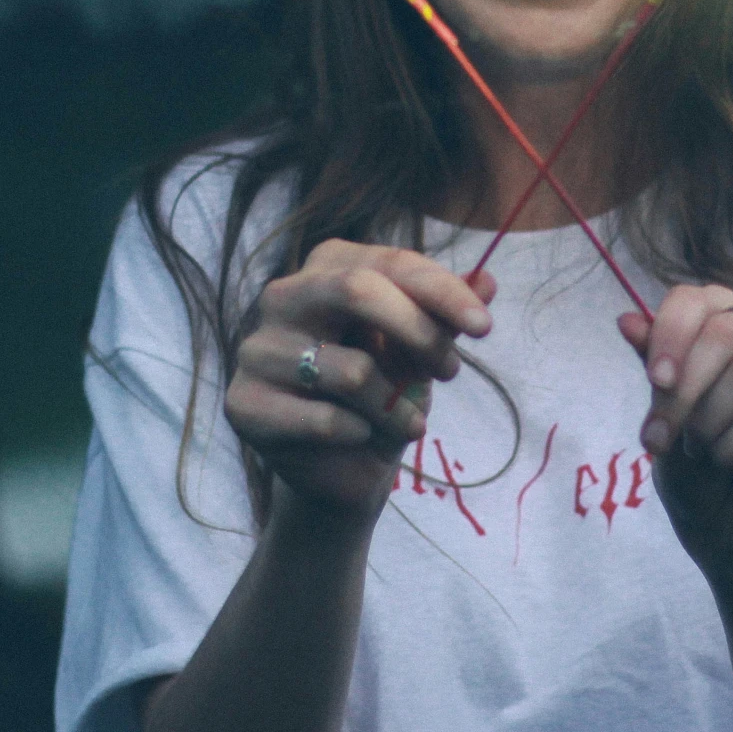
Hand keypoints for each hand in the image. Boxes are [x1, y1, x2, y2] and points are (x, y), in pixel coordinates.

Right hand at [228, 240, 495, 521]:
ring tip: (408, 423)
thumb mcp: (424, 353)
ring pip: (351, 370)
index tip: (485, 327)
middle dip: (419, 333)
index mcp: (328, 267)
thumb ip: (448, 317)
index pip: (390, 263)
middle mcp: (283, 297)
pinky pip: (325, 420)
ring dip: (397, 407)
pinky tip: (360, 438)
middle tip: (451, 371)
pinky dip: (361, 435)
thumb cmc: (387, 395)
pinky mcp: (244, 404)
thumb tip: (488, 281)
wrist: (347, 469)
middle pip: (357, 289)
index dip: (443, 291)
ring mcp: (256, 350)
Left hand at [617, 284, 732, 577]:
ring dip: (710, 419)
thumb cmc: (695, 459)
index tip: (653, 382)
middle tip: (659, 438)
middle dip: (684, 390)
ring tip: (701, 449)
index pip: (697, 299)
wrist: (726, 525)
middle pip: (728, 331)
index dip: (670, 335)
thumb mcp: (662, 409)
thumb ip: (653, 363)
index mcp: (732, 318)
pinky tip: (729, 460)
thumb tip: (627, 319)